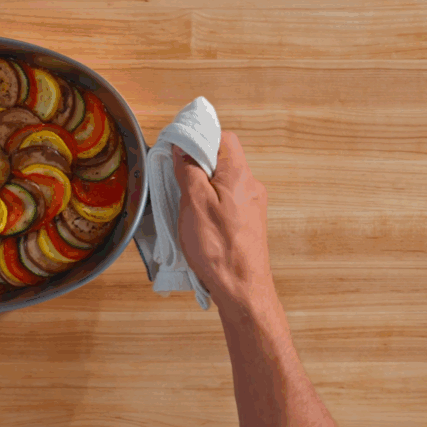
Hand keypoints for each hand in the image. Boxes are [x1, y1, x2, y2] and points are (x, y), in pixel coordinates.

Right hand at [171, 131, 277, 321]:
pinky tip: (196, 220)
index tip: (178, 147)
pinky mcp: (249, 222)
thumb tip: (182, 149)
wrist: (242, 289)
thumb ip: (188, 171)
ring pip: (223, 182)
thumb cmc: (219, 249)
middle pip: (223, 159)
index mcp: (239, 175)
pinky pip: (227, 201)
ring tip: (183, 202)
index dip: (200, 137)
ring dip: (202, 185)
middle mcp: (250, 186)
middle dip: (197, 163)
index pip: (224, 138)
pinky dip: (210, 202)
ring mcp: (252, 205)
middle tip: (175, 176)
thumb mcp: (194, 203)